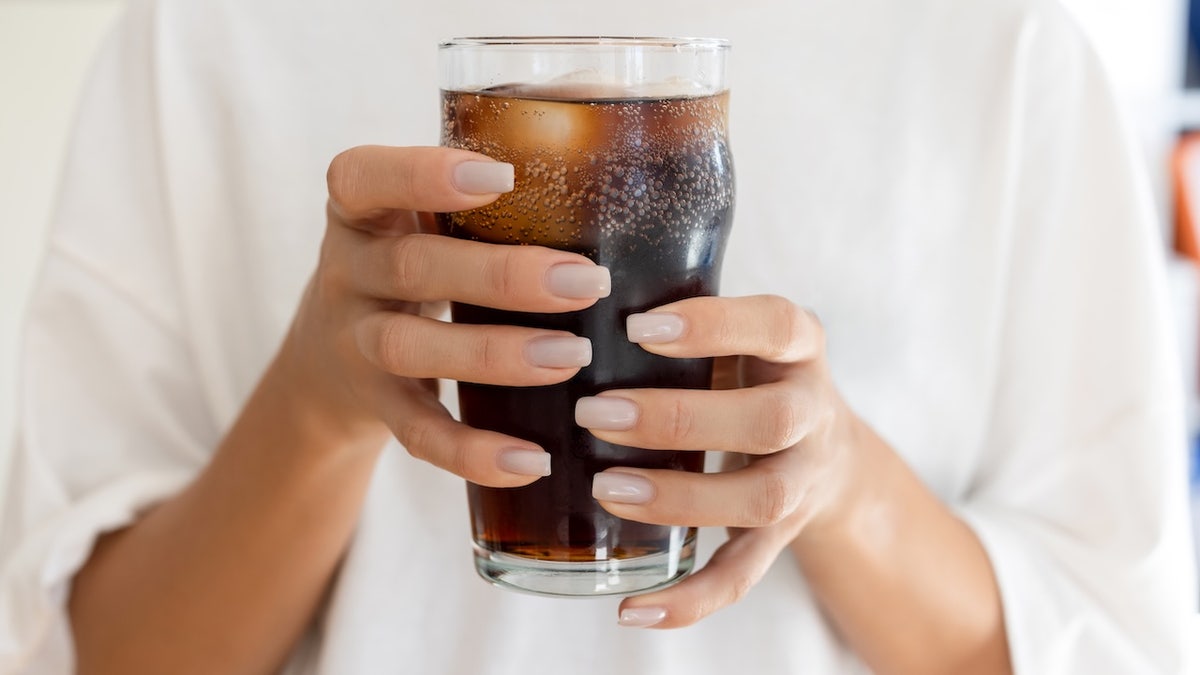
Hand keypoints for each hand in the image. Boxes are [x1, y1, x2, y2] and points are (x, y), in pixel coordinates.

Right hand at [279, 145, 611, 485]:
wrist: (329, 359)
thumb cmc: (416, 262)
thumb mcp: (422, 220)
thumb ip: (487, 199)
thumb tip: (618, 164)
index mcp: (360, 211)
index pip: (363, 178)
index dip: (423, 175)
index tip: (502, 177)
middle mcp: (347, 272)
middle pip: (412, 266)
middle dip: (501, 275)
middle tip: (586, 281)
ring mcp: (354, 343)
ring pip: (410, 347)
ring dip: (494, 354)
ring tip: (571, 357)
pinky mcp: (374, 406)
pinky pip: (417, 432)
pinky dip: (471, 452)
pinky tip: (533, 460)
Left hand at [576, 295, 861, 626]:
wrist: (827, 450)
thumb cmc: (748, 372)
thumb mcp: (734, 331)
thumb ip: (677, 313)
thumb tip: (560, 293)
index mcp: (800, 347)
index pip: (776, 325)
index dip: (714, 326)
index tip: (639, 327)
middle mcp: (812, 412)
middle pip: (772, 419)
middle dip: (681, 419)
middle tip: (596, 412)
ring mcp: (802, 479)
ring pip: (762, 500)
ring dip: (681, 498)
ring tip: (606, 489)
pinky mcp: (780, 536)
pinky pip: (744, 574)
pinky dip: (691, 599)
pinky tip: (634, 610)